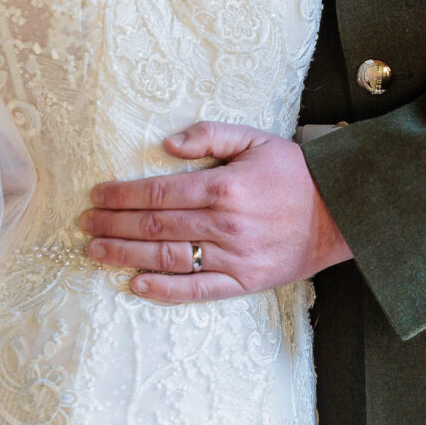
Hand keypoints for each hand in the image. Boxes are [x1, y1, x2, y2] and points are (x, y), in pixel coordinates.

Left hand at [79, 122, 352, 302]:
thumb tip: (166, 145)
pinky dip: (164, 290)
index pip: (159, 193)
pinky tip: (135, 285)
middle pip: (156, 227)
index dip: (122, 196)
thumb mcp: (253, 138)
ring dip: (126, 255)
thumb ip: (208, 135)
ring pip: (169, 258)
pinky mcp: (245, 282)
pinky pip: (198, 290)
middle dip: (114, 225)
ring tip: (96, 251)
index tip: (96, 196)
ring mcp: (234, 257)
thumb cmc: (293, 171)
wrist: (341, 210)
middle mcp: (225, 225)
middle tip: (84, 224)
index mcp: (224, 187)